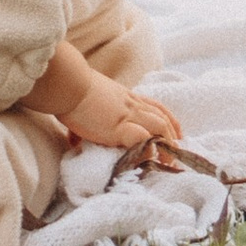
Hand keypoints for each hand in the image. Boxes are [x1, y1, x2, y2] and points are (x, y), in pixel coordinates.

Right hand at [60, 72, 185, 154]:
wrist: (67, 85)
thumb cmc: (71, 91)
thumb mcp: (86, 103)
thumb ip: (85, 121)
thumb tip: (74, 141)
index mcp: (124, 97)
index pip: (154, 106)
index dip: (168, 119)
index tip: (175, 132)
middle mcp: (131, 104)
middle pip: (162, 117)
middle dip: (173, 135)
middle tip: (178, 151)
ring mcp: (127, 115)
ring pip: (159, 127)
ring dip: (167, 144)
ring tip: (169, 161)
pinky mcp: (119, 127)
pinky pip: (143, 138)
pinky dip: (150, 149)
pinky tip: (152, 160)